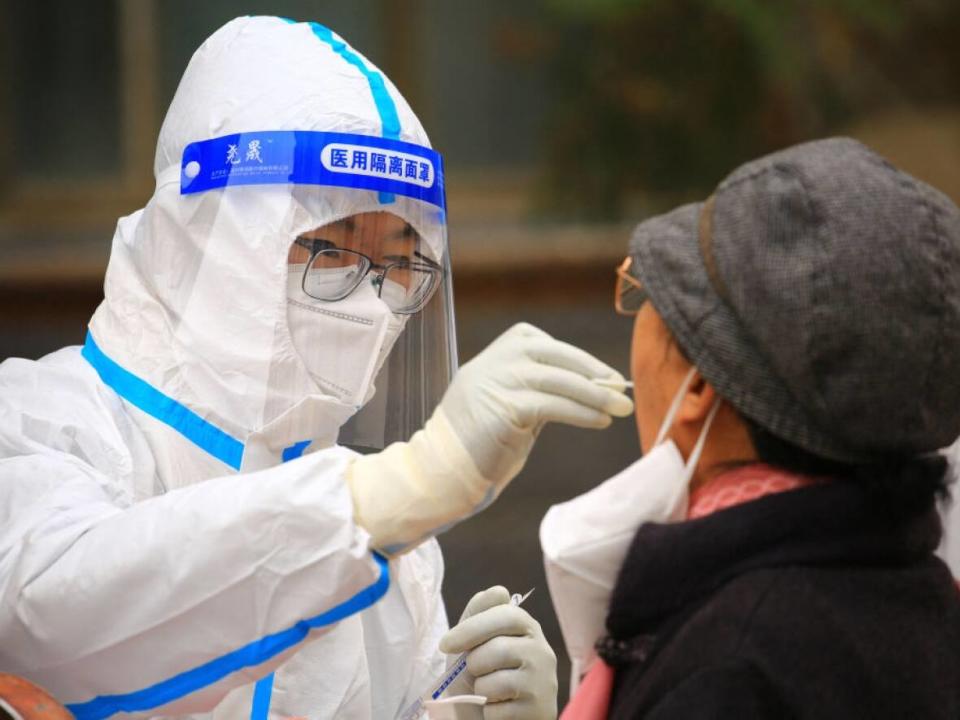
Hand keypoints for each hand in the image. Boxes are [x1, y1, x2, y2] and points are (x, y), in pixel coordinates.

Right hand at [439, 323, 632, 488]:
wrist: (443, 473)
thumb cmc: (482, 444)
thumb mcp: (510, 404)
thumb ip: (541, 390)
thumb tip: (595, 388)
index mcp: (494, 354)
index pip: (545, 344)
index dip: (580, 359)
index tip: (606, 377)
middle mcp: (494, 361)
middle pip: (555, 355)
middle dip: (594, 372)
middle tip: (623, 389)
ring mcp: (497, 380)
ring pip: (558, 380)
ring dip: (596, 395)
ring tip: (622, 408)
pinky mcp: (504, 407)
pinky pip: (553, 405)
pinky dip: (582, 413)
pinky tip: (600, 421)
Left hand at [440, 586, 557, 719]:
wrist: (485, 713)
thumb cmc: (482, 673)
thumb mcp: (474, 640)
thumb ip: (480, 612)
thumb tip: (498, 591)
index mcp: (527, 627)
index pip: (506, 614)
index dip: (471, 628)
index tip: (446, 644)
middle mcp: (542, 651)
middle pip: (498, 648)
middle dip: (474, 663)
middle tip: (473, 671)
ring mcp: (544, 682)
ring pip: (496, 682)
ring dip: (480, 690)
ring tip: (487, 691)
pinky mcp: (539, 710)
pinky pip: (498, 710)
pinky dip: (488, 712)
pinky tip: (498, 708)